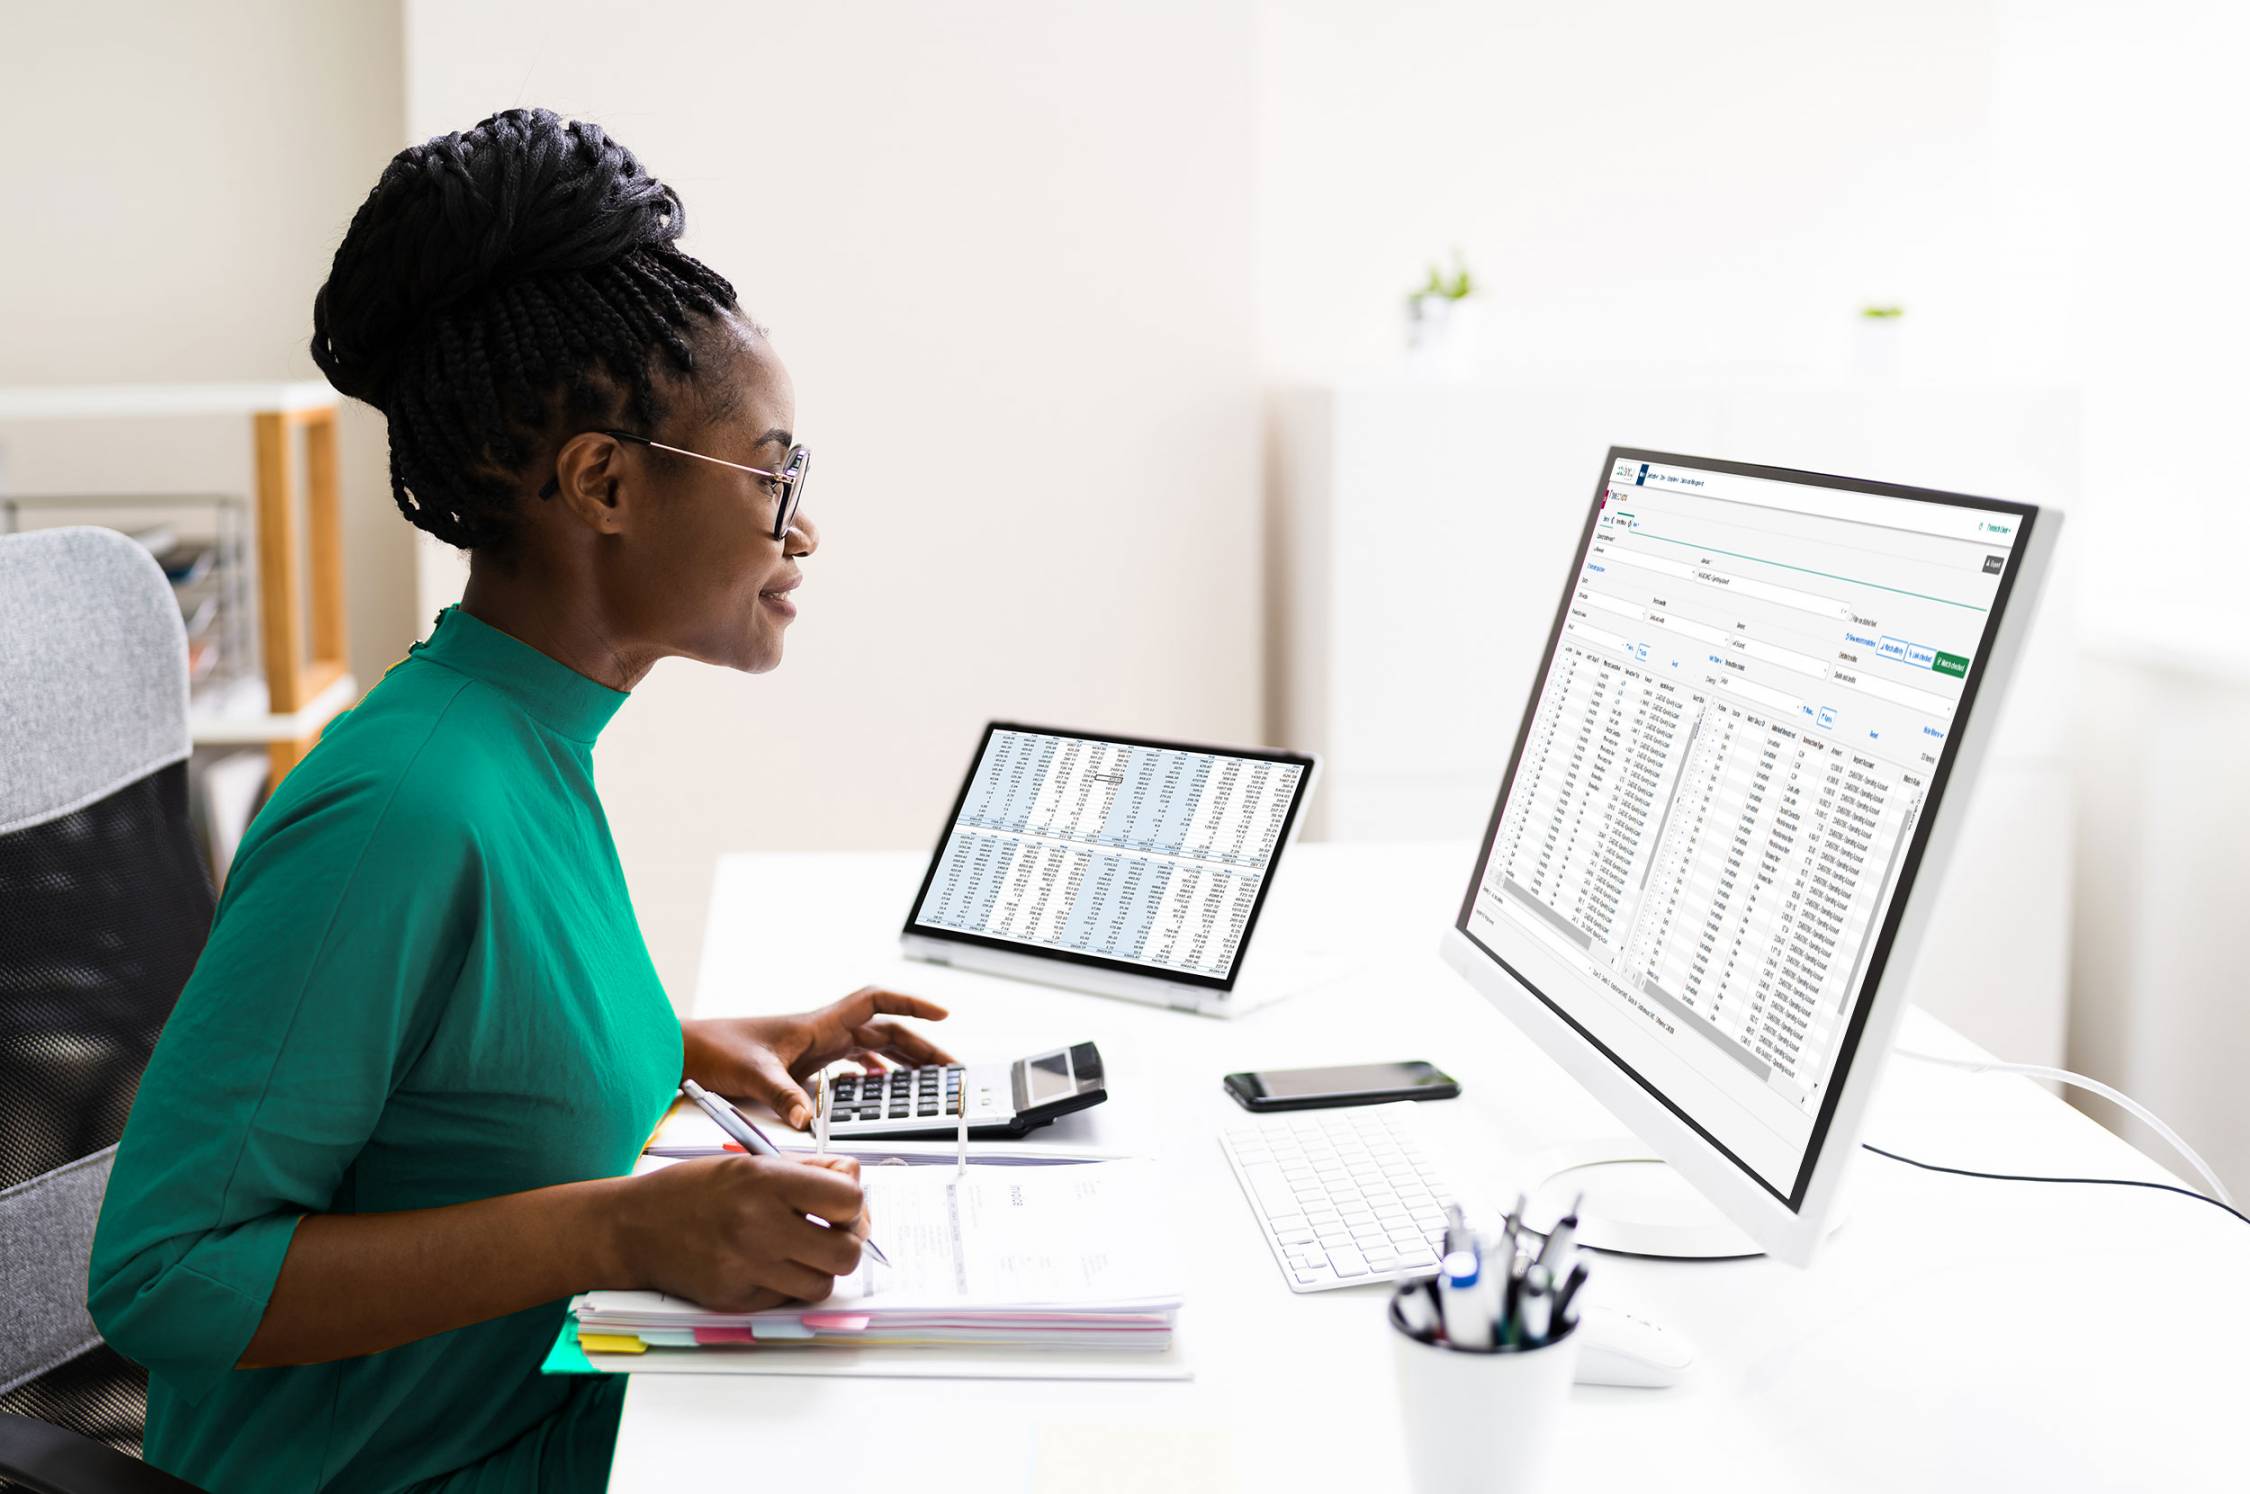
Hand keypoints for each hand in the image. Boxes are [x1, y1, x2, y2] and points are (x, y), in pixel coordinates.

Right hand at [613, 1153, 868, 1312]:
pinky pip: (788, 1300)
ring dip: (820, 1269)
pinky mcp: (736, 1300)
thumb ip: (808, 1170)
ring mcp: (747, 1268)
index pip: (848, 1200)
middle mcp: (759, 1227)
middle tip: (831, 1232)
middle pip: (847, 1252)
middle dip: (846, 1241)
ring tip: (799, 1250)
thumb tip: (855, 1181)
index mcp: (765, 1182)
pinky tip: (769, 1264)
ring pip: (823, 1285)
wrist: (634, 1227)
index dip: (853, 1202)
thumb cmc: (692, 1190)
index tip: (841, 1203)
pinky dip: (788, 1285)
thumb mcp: (749, 1159)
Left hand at [682, 987, 954, 1128]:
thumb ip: (782, 1097)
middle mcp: (822, 1033)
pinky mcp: (804, 1067)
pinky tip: (879, 1090)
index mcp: (817, 1025)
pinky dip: (872, 1076)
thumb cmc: (714, 1050)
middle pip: (885, 1031)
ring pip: (872, 1049)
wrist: (685, 1052)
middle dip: (921, 1046)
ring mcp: (815, 1049)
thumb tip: (808, 1121)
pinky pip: (850, 1066)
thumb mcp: (752, 1074)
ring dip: (901, 1062)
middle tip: (950, 1068)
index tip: (944, 1014)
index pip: (876, 1002)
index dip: (912, 1004)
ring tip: (927, 1081)